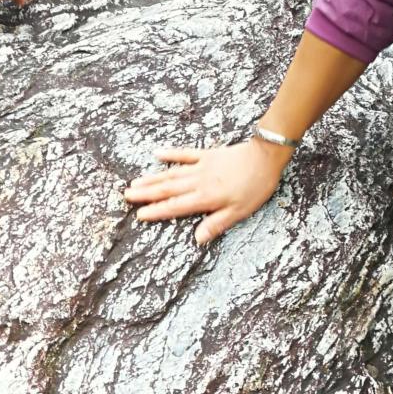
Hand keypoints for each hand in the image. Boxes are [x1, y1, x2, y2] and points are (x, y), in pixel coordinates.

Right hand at [124, 139, 293, 244]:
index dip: (156, 211)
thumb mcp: (239, 212)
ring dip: (152, 178)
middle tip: (127, 196)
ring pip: (171, 173)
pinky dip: (171, 154)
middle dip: (146, 193)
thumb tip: (197, 239)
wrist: (265, 157)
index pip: (175, 207)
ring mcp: (201, 167)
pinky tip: (157, 154)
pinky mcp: (207, 155)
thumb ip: (216, 224)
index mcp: (205, 198)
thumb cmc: (255, 187)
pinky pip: (185, 154)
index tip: (140, 214)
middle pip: (167, 189)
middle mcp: (198, 182)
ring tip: (135, 182)